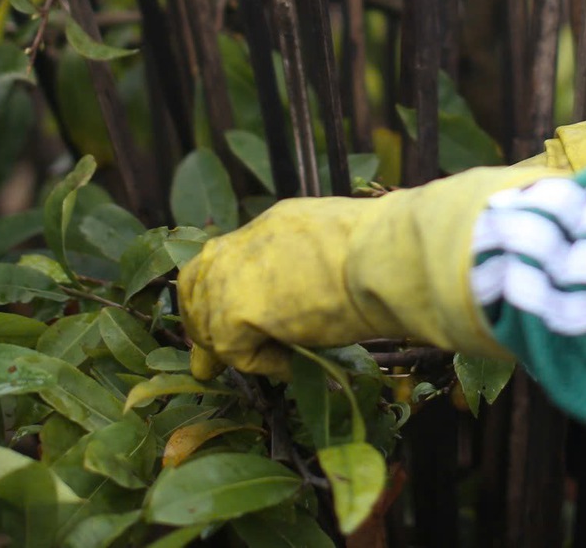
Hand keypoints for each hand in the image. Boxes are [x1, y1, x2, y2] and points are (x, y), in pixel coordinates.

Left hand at [178, 166, 543, 377]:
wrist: (388, 255)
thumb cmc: (387, 252)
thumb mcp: (340, 248)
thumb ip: (314, 266)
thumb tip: (317, 298)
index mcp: (276, 222)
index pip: (230, 256)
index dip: (222, 289)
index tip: (225, 319)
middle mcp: (246, 241)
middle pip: (197, 280)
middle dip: (201, 320)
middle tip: (208, 363)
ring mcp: (233, 274)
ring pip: (207, 320)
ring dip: (230, 347)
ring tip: (263, 363)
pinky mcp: (234, 312)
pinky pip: (234, 352)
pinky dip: (262, 364)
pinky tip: (294, 360)